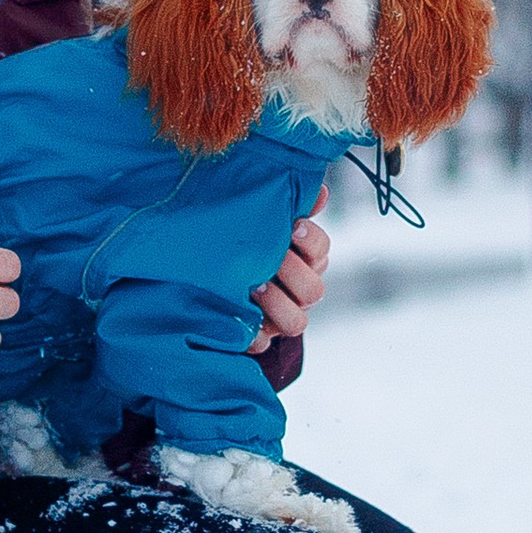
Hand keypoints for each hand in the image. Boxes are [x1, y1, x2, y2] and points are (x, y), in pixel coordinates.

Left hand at [248, 193, 330, 355]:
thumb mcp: (268, 227)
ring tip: (256, 288)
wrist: (210, 284)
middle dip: (294, 272)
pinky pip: (263, 342)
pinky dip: (255, 333)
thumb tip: (318, 190)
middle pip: (314, 289)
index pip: (322, 251)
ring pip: (297, 322)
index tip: (295, 227)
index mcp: (304, 262)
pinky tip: (243, 316)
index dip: (312, 241)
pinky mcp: (260, 337)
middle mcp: (299, 292)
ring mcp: (281, 318)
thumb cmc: (248, 248)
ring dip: (278, 304)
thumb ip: (291, 207)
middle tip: (275, 258)